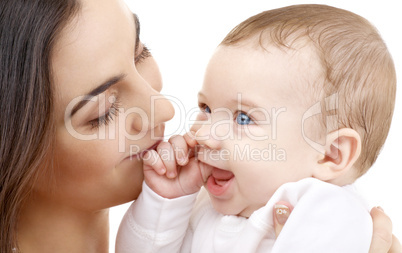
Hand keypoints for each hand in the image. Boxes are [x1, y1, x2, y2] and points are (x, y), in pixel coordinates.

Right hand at [143, 133, 210, 198]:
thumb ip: (211, 158)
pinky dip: (157, 163)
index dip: (190, 137)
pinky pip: (150, 155)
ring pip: (163, 146)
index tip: (193, 144)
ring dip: (169, 161)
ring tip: (172, 174)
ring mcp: (161, 152)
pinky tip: (162, 172)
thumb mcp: (204, 170)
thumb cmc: (190, 181)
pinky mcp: (150, 160)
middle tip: (183, 163)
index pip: (188, 135)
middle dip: (180, 150)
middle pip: (175, 138)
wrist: (175, 196)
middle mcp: (174, 147)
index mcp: (188, 146)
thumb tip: (219, 146)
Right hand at [273, 203, 401, 251]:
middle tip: (378, 222)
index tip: (376, 210)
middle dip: (389, 235)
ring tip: (377, 239)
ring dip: (388, 248)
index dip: (382, 222)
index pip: (381, 238)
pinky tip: (364, 251)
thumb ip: (286, 231)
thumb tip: (282, 206)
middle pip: (394, 250)